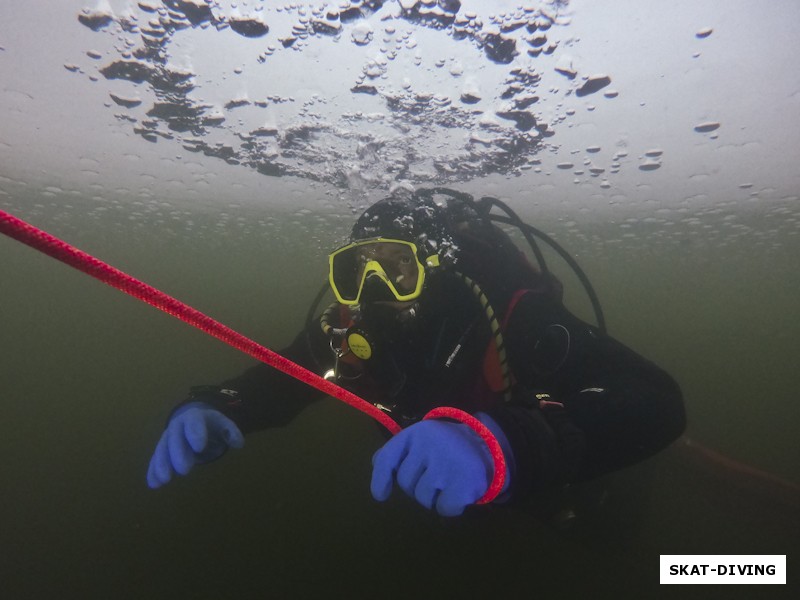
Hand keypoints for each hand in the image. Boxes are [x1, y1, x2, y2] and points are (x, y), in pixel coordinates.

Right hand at [146, 402, 244, 488]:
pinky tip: (154, 484)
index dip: (195, 433)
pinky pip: (155, 459)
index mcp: (194, 416)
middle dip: (178, 453)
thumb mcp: (223, 423)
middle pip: (175, 437)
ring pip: (162, 449)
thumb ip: (231, 432)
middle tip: (184, 470)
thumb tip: (238, 443)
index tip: (200, 448)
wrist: (194, 420)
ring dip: (161, 464)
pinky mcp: (162, 449)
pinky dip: (153, 471)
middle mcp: (177, 425)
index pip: (194, 422)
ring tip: (165, 480)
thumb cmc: (211, 424)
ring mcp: (168, 437)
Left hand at [370, 413, 509, 515]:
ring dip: (434, 497)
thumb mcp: (422, 440)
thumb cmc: (447, 447)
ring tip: (449, 480)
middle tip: (436, 475)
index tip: (380, 495)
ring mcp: (447, 464)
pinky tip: (459, 491)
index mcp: (417, 433)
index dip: (380, 479)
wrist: (488, 447)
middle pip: (406, 484)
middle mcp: (430, 445)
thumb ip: (399, 451)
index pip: (388, 458)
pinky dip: (450, 506)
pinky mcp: (463, 483)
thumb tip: (376, 464)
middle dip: (418, 486)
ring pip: (423, 498)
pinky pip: (443, 508)